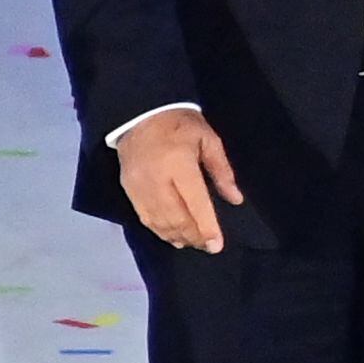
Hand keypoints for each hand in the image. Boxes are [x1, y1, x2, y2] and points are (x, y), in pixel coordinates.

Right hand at [114, 107, 243, 255]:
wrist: (141, 115)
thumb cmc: (182, 126)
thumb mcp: (209, 141)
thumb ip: (222, 172)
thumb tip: (235, 199)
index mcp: (179, 165)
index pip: (195, 203)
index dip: (206, 226)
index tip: (217, 244)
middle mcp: (156, 180)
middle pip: (175, 217)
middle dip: (193, 236)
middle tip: (209, 247)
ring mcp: (138, 187)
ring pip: (158, 221)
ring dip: (177, 236)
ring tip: (194, 245)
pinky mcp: (128, 190)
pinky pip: (144, 217)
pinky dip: (159, 231)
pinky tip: (172, 237)